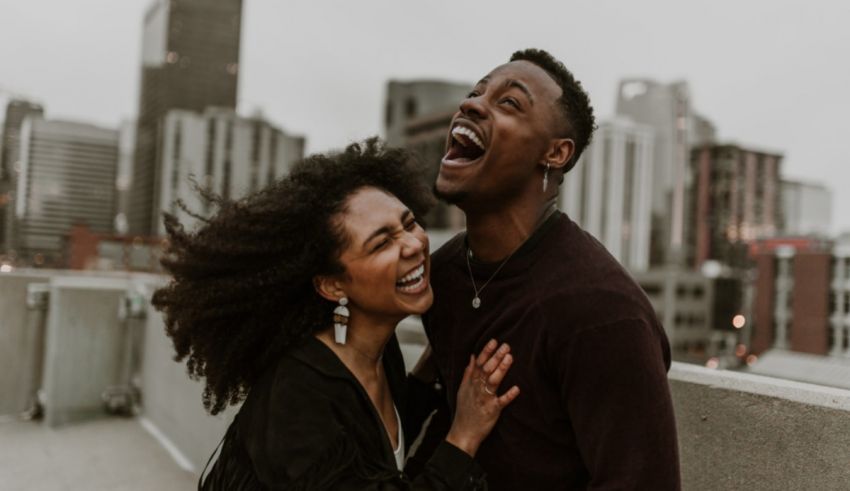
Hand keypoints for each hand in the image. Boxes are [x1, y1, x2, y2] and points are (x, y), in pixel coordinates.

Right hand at [446, 339, 519, 456]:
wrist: (463, 432)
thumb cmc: (465, 410)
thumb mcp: (463, 389)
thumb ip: (468, 372)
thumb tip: (472, 356)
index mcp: (471, 383)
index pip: (478, 363)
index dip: (486, 352)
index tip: (494, 341)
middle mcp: (477, 388)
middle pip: (486, 369)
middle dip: (496, 356)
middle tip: (506, 346)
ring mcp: (484, 399)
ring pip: (493, 381)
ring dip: (501, 369)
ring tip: (510, 358)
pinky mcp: (492, 410)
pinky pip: (501, 402)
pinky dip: (508, 395)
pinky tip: (517, 389)